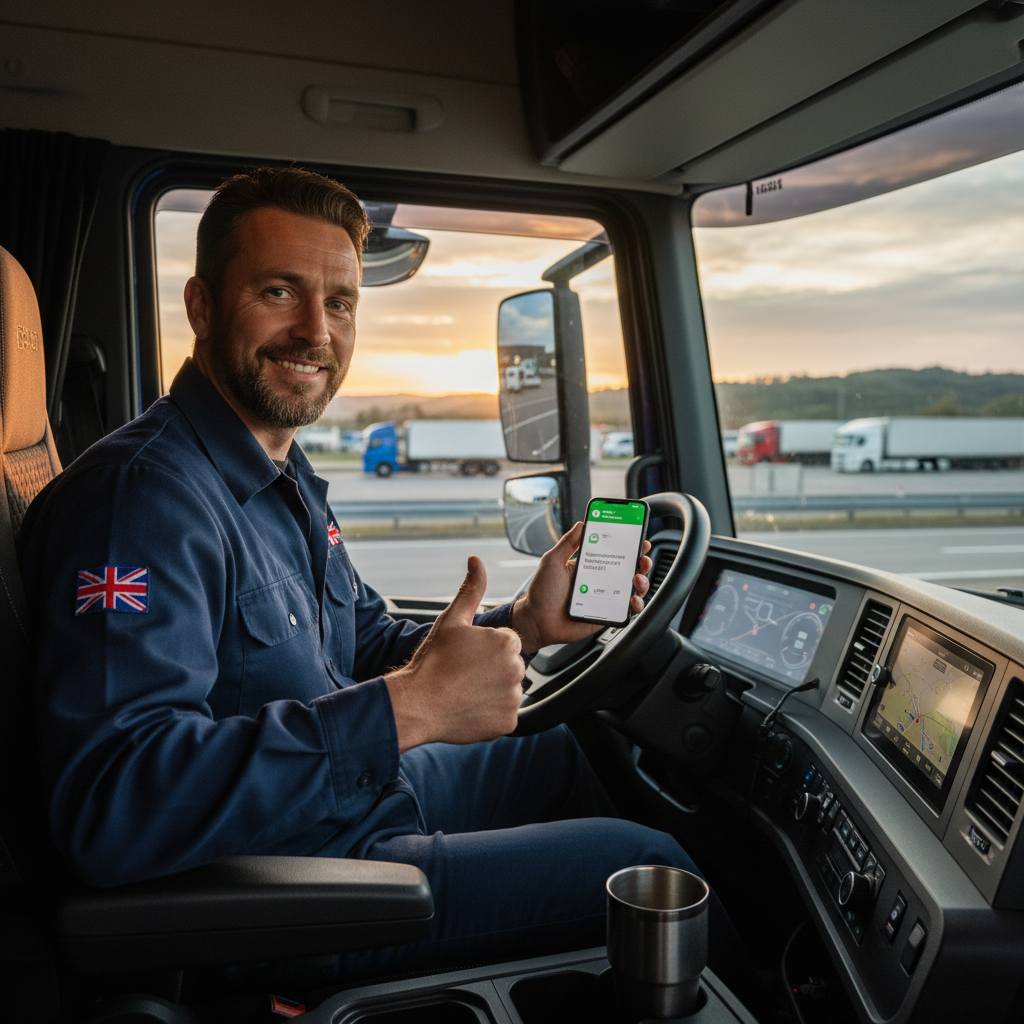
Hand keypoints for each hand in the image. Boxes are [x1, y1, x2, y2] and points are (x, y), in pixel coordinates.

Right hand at [385, 556, 523, 751]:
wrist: (417, 704)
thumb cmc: (433, 660)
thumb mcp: (451, 620)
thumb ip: (470, 590)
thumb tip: (476, 560)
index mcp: (507, 642)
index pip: (505, 644)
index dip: (483, 649)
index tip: (464, 657)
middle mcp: (517, 669)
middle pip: (509, 666)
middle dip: (491, 669)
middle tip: (463, 674)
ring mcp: (514, 698)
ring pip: (507, 689)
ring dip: (491, 690)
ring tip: (464, 690)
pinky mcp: (508, 722)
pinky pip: (504, 713)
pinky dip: (490, 712)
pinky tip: (469, 707)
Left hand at [510, 522, 652, 654]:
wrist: (537, 621)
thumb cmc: (542, 592)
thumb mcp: (552, 561)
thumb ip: (567, 543)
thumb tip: (581, 524)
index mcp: (589, 566)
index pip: (613, 552)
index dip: (629, 545)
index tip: (638, 538)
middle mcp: (600, 580)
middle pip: (628, 570)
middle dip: (641, 562)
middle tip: (642, 559)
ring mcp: (605, 597)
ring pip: (633, 589)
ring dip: (642, 582)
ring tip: (638, 579)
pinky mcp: (607, 614)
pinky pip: (627, 610)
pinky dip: (636, 605)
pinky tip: (634, 599)